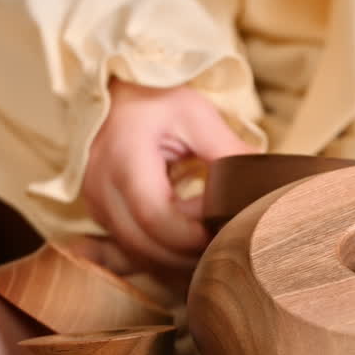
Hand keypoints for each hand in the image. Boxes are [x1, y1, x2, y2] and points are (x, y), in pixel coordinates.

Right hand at [82, 80, 254, 274]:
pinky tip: (188, 240)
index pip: (156, 218)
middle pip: (144, 245)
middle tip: (225, 242)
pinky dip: (160, 251)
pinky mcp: (99, 213)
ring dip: (175, 256)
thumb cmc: (153, 100)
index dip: (192, 235)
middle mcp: (100, 188)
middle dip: (188, 253)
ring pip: (136, 252)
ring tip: (210, 239)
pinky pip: (129, 247)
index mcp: (124, 159)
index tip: (224, 230)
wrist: (112, 98)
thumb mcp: (193, 113)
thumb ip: (225, 149)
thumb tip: (260, 184)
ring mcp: (94, 204)